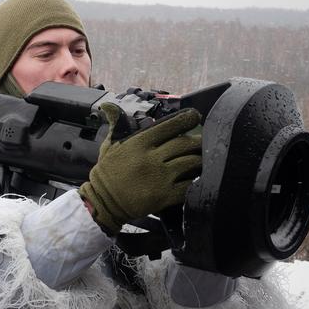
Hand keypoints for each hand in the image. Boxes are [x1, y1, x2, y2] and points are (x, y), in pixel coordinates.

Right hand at [79, 104, 201, 234]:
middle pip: (185, 144)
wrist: (103, 202)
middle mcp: (152, 158)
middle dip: (198, 141)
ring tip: (205, 157)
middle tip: (206, 140)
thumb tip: (109, 105)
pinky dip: (196, 181)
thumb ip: (116, 124)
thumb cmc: (107, 173)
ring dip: (201, 160)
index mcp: (139, 143)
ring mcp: (160, 178)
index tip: (195, 117)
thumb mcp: (109, 145)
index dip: (186, 119)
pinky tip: (199, 178)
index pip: (169, 126)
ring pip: (191, 163)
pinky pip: (188, 186)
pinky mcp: (164, 196)